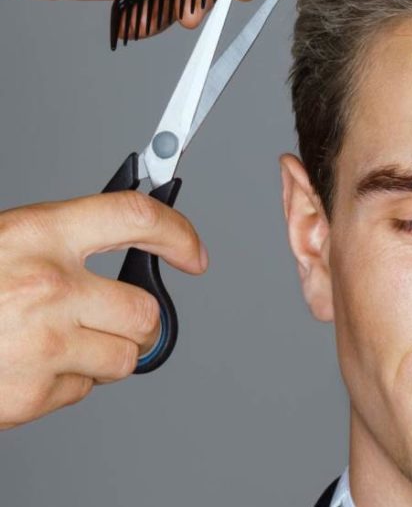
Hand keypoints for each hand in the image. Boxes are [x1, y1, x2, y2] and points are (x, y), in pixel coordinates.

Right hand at [0, 191, 206, 429]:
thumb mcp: (4, 244)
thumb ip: (60, 243)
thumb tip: (126, 236)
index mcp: (34, 235)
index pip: (133, 216)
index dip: (177, 233)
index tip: (192, 252)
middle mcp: (45, 287)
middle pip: (145, 310)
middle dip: (138, 320)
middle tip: (115, 318)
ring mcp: (40, 346)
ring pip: (124, 358)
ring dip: (104, 353)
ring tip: (57, 342)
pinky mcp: (28, 396)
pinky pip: (82, 390)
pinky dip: (66, 382)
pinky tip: (28, 366)